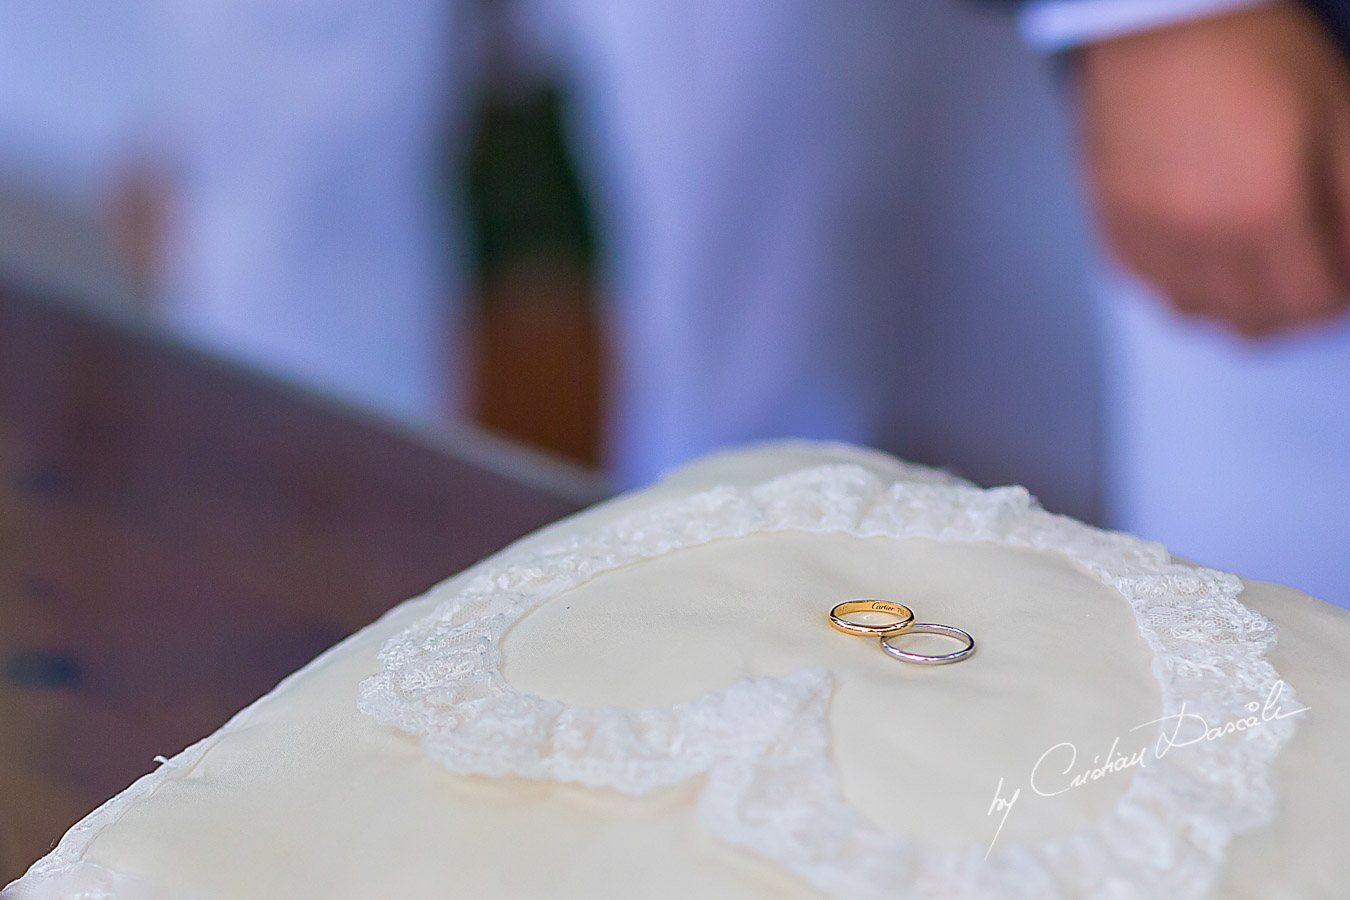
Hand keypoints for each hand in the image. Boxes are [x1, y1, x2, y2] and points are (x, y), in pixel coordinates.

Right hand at [1075, 4, 1349, 335]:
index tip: (1342, 275)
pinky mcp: (1111, 222)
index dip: (1339, 296)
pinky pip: (1145, 283)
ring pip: (1195, 312)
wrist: (1162, 19)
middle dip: (1289, 310)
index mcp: (1265, 211)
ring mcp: (1148, 234)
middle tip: (1302, 277)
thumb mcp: (1337, 115)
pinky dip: (1177, 279)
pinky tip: (1196, 246)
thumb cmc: (1250, 52)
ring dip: (1230, 302)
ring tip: (1248, 267)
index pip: (1313, 302)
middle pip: (1252, 322)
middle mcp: (1200, 237)